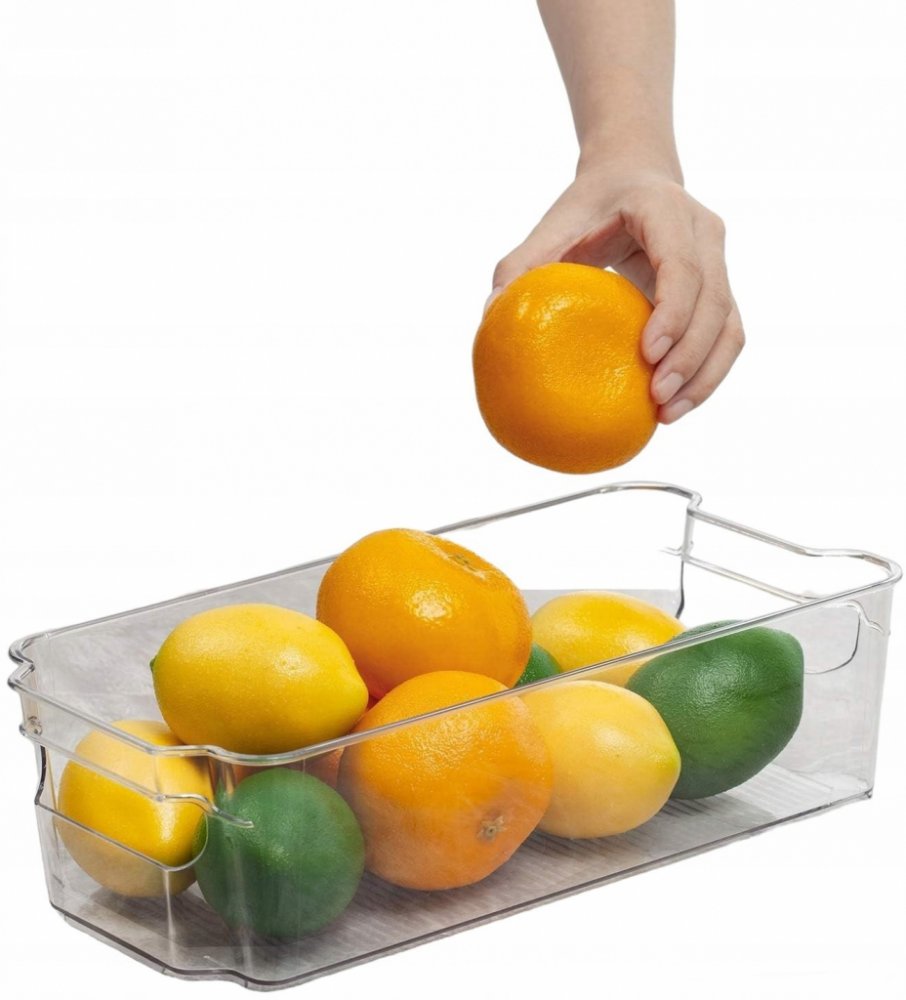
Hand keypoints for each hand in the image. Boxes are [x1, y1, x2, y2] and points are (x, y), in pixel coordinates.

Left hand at [490, 162, 744, 423]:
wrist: (631, 176)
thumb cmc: (586, 208)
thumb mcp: (550, 228)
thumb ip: (519, 267)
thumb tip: (489, 316)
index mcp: (664, 209)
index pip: (681, 264)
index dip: (673, 311)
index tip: (648, 353)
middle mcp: (703, 232)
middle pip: (713, 301)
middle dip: (690, 355)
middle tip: (656, 399)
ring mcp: (719, 260)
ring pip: (729, 325)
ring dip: (705, 375)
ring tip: (668, 416)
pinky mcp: (721, 288)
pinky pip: (727, 336)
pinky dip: (708, 373)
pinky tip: (677, 406)